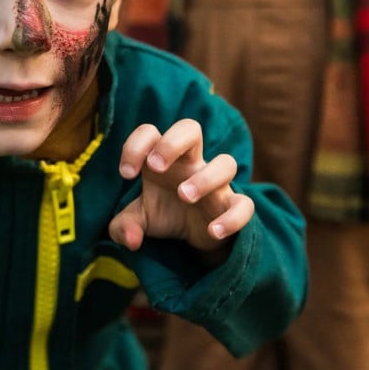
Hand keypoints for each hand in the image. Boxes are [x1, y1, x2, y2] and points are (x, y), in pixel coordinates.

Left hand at [108, 119, 254, 253]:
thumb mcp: (139, 220)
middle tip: (155, 166)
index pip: (150, 132)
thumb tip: (131, 241)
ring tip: (184, 196)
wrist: (194, 237)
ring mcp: (215, 183)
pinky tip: (213, 231)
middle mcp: (191, 164)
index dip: (135, 146)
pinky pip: (244, 205)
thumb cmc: (165, 214)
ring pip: (225, 163)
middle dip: (171, 143)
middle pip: (190, 128)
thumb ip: (124, 227)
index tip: (126, 173)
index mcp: (164, 158)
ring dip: (205, 178)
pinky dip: (232, 217)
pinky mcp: (231, 206)